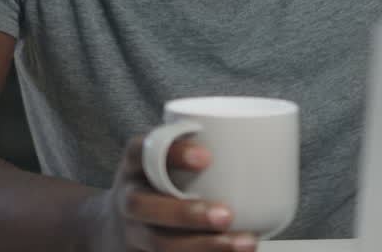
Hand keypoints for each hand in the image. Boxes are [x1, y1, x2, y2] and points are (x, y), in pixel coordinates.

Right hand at [79, 136, 257, 251]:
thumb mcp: (165, 158)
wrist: (110, 225)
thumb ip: (200, 147)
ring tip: (245, 243)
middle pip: (145, 206)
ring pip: (159, 243)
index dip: (173, 153)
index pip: (144, 150)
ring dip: (203, 246)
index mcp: (134, 164)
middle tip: (226, 215)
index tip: (206, 157)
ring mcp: (132, 230)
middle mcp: (128, 196)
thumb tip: (272, 139)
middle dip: (186, 213)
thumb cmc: (158, 181)